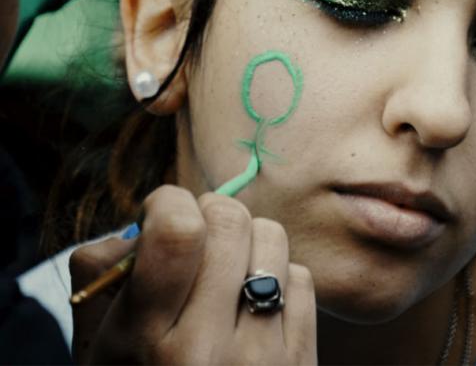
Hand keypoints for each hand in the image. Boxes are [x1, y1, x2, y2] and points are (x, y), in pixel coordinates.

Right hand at [69, 185, 316, 363]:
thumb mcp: (96, 349)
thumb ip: (102, 278)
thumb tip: (141, 224)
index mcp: (145, 341)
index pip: (178, 232)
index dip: (169, 202)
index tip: (163, 212)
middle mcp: (208, 348)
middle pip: (232, 221)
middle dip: (211, 213)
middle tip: (199, 236)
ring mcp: (263, 357)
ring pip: (273, 239)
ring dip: (248, 241)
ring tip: (229, 269)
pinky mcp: (303, 361)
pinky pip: (302, 278)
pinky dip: (279, 278)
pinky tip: (255, 306)